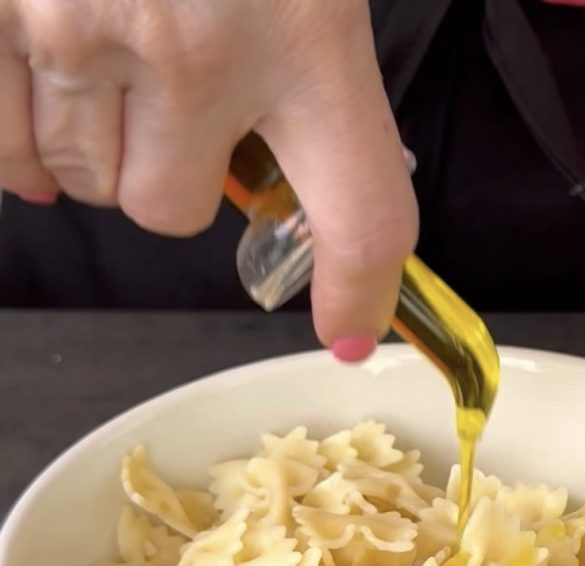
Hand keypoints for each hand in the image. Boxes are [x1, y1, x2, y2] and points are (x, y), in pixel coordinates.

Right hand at [0, 0, 416, 350]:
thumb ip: (297, 60)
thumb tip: (247, 171)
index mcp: (308, 31)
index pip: (366, 212)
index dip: (359, 290)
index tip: (354, 332)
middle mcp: (195, 46)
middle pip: (167, 210)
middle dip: (164, 172)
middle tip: (164, 93)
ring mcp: (76, 23)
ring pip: (75, 179)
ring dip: (87, 142)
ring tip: (97, 54)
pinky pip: (0, 145)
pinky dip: (13, 131)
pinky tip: (32, 66)